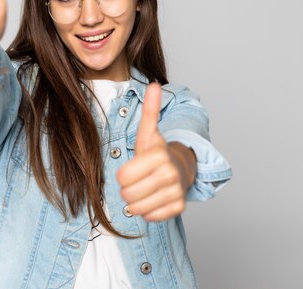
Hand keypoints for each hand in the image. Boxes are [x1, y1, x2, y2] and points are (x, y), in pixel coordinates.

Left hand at [116, 83, 196, 221]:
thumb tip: (154, 84)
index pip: (123, 177)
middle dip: (129, 189)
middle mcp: (170, 174)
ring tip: (145, 188)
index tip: (133, 168)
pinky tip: (154, 198)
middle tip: (139, 180)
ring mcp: (176, 192)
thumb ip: (149, 111)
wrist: (179, 169)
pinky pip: (151, 217)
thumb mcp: (148, 132)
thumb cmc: (156, 152)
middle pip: (128, 194)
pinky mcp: (179, 208)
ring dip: (136, 201)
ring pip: (138, 208)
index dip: (123, 175)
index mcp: (159, 155)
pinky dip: (149, 211)